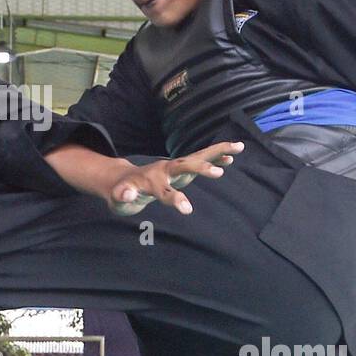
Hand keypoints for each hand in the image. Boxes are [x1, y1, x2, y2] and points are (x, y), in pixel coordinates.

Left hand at [108, 142, 242, 215]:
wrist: (122, 180)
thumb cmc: (120, 193)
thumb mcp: (118, 198)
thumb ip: (122, 196)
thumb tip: (126, 193)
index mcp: (150, 181)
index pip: (163, 190)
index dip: (174, 199)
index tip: (187, 209)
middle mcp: (164, 170)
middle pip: (183, 166)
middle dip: (200, 169)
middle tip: (219, 173)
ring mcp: (174, 167)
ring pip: (196, 157)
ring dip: (216, 152)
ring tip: (237, 147)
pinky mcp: (180, 168)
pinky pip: (199, 160)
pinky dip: (214, 158)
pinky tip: (230, 158)